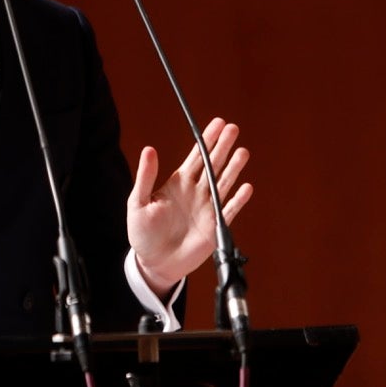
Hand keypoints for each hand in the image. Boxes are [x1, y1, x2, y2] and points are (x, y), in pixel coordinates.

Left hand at [126, 117, 252, 296]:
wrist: (154, 263)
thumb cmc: (142, 233)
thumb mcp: (138, 202)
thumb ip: (146, 177)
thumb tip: (149, 150)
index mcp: (178, 183)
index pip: (195, 157)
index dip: (206, 140)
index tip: (217, 123)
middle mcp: (195, 192)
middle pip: (212, 165)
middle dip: (222, 146)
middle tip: (233, 128)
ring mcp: (206, 208)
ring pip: (223, 183)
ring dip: (233, 168)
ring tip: (243, 152)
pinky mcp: (214, 227)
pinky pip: (229, 211)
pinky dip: (238, 200)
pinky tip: (246, 187)